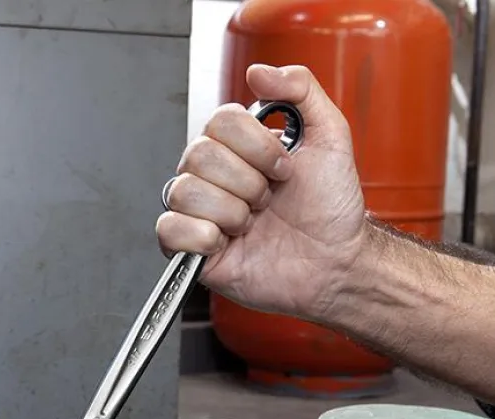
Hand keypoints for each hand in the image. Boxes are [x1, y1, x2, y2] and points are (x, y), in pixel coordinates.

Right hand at [156, 64, 366, 322]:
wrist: (333, 262)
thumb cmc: (330, 210)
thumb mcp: (330, 136)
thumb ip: (300, 90)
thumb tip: (258, 72)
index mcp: (237, 148)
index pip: (218, 122)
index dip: (255, 146)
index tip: (283, 168)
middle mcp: (212, 177)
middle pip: (198, 155)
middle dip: (247, 182)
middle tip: (268, 201)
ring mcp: (198, 212)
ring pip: (184, 191)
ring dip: (231, 212)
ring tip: (252, 224)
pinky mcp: (190, 249)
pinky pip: (169, 229)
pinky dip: (202, 237)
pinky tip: (227, 242)